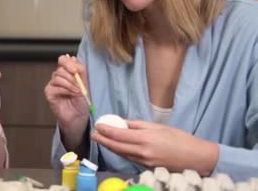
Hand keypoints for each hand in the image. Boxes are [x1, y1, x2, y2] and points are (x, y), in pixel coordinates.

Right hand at [45, 55, 89, 128]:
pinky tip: (72, 94)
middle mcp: (58, 77)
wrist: (79, 117)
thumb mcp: (85, 83)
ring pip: (58, 76)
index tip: (75, 70)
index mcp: (67, 72)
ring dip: (70, 84)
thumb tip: (73, 58)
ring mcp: (52, 84)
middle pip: (61, 68)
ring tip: (77, 92)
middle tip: (79, 85)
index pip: (63, 60)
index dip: (68, 62)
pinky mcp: (49, 92)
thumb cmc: (81, 102)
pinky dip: (65, 89)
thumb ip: (80, 70)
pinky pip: (55, 86)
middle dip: (72, 76)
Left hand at [91, 120, 218, 174]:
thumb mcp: (159, 127)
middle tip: (94, 134)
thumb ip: (139, 125)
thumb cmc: (180, 139)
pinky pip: (131, 158)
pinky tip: (117, 147)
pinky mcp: (147, 168)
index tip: (98, 125)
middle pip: (117, 146)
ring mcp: (145, 162)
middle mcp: (143, 152)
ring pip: (122, 154)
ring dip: (110, 147)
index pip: (119, 135)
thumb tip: (123, 123)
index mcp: (146, 138)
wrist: (197, 158)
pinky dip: (122, 152)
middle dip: (103, 140)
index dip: (106, 130)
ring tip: (101, 140)